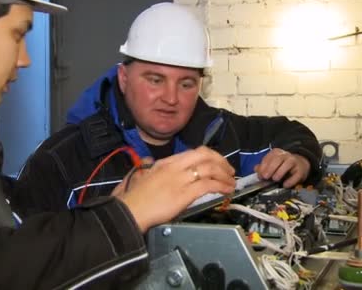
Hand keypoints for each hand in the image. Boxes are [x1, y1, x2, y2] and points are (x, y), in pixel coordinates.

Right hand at [115, 146, 234, 232]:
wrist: (130, 210)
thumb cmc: (135, 197)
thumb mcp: (145, 175)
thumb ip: (154, 168)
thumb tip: (155, 163)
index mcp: (167, 162)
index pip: (195, 152)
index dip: (212, 156)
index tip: (219, 163)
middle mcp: (176, 166)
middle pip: (206, 156)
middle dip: (222, 162)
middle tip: (230, 171)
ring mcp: (180, 179)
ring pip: (210, 169)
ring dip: (225, 175)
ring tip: (231, 182)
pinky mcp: (184, 193)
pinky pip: (208, 185)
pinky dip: (221, 186)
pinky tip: (226, 190)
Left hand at [254, 148, 309, 187]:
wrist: (300, 165)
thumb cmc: (282, 165)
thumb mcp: (272, 164)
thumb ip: (263, 167)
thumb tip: (256, 169)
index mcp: (277, 153)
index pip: (269, 157)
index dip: (263, 166)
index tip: (260, 175)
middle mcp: (286, 155)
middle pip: (278, 159)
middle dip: (270, 168)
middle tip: (265, 177)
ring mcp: (294, 162)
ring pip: (288, 163)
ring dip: (280, 172)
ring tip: (275, 179)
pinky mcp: (301, 170)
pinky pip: (297, 175)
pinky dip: (291, 180)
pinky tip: (285, 185)